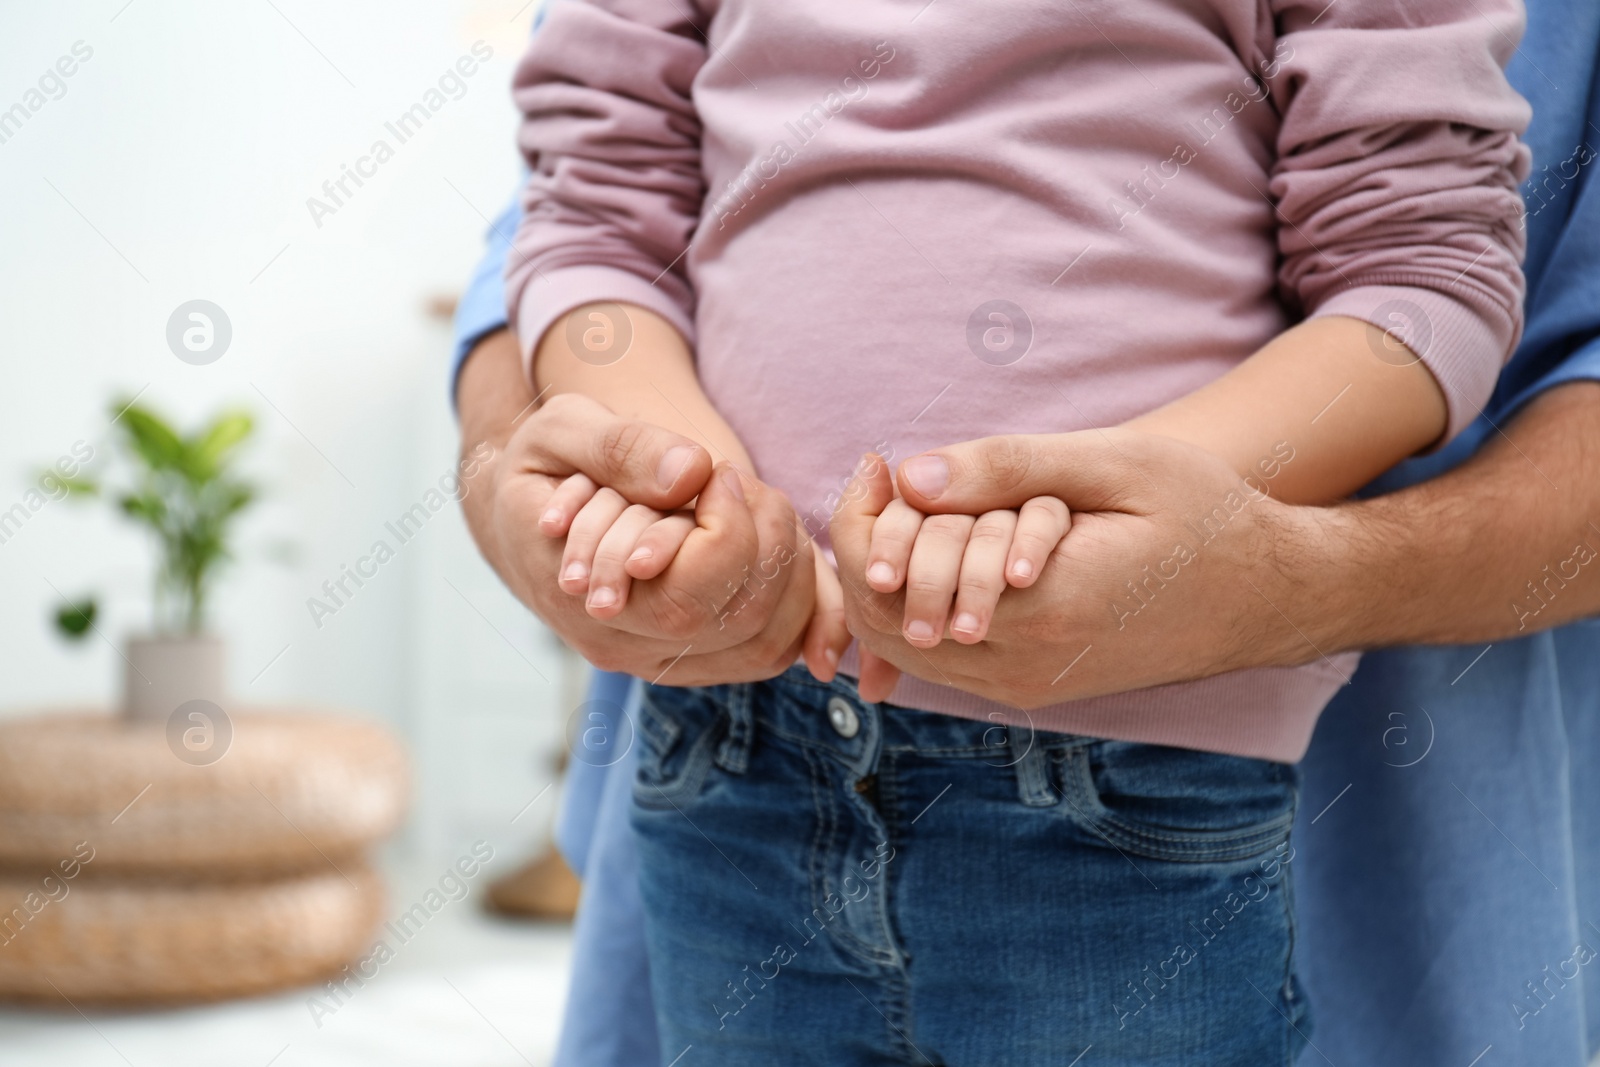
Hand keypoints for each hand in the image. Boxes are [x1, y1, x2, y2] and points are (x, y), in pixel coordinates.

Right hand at [546, 470, 870, 682]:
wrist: (523, 520)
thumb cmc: (542, 471)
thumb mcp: (559, 432)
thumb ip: (622, 447)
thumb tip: (693, 474)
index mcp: (582, 599)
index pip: (685, 599)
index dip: (725, 532)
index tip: (718, 473)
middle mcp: (625, 647)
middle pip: (737, 623)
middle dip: (766, 541)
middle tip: (743, 484)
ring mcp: (663, 662)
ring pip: (766, 644)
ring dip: (788, 568)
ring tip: (758, 504)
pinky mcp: (696, 659)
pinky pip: (772, 648)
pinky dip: (797, 597)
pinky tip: (776, 538)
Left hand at [831, 431, 1326, 707]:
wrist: (1268, 598)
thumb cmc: (1203, 515)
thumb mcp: (1115, 464)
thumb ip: (1009, 468)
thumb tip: (911, 475)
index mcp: (1040, 606)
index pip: (889, 582)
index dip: (861, 518)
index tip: (879, 462)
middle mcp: (1022, 664)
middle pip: (881, 619)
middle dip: (866, 547)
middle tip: (887, 481)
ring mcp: (1025, 687)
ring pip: (903, 647)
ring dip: (891, 580)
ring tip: (917, 510)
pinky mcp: (1033, 690)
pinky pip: (941, 660)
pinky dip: (921, 607)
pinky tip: (947, 548)